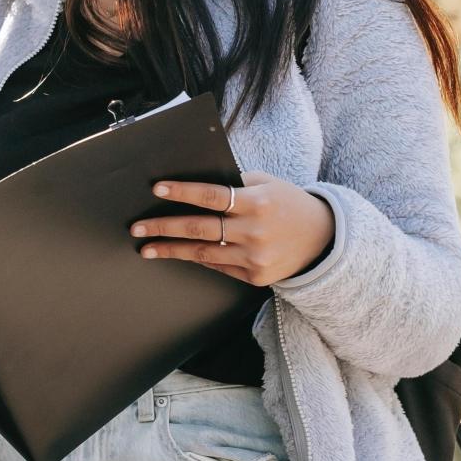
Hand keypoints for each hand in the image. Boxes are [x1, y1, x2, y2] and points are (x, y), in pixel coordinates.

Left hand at [130, 170, 335, 287]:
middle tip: (137, 228)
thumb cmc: (288, 203)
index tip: (157, 190)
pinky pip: (219, 266)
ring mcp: (255, 257)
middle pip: (200, 228)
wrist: (323, 239)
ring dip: (172, 250)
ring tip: (147, 248)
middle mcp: (255, 231)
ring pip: (203, 253)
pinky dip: (198, 258)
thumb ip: (235, 184)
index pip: (212, 196)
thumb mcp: (267, 184)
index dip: (183, 192)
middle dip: (163, 228)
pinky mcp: (255, 277)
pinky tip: (180, 254)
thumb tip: (193, 185)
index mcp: (258, 202)